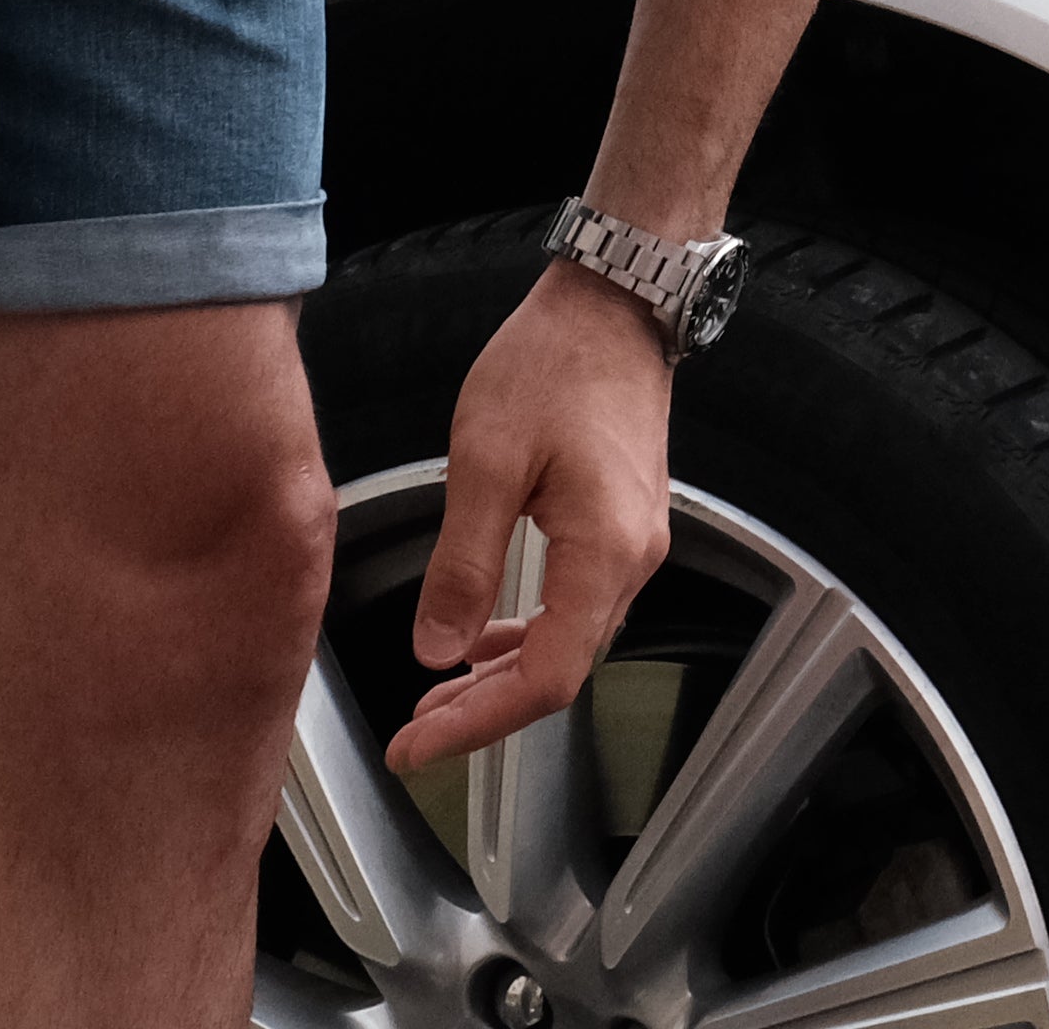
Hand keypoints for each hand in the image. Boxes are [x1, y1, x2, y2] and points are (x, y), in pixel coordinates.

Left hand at [391, 265, 678, 773]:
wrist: (614, 304)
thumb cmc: (554, 363)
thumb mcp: (487, 461)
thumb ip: (462, 564)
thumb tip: (437, 649)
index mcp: (603, 552)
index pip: (545, 679)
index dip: (478, 724)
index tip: (417, 745)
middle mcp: (633, 559)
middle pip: (560, 672)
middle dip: (482, 711)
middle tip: (413, 734)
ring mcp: (635, 543)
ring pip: (569, 643)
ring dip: (502, 677)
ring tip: (436, 696)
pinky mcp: (623, 525)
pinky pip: (577, 606)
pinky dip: (527, 636)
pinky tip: (485, 636)